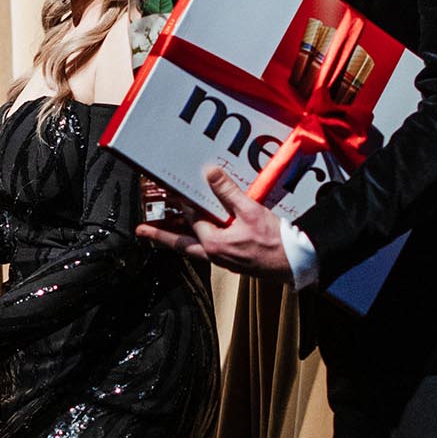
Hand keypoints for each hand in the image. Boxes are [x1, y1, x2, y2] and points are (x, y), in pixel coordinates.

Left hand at [135, 163, 290, 278]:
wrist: (295, 263)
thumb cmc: (275, 242)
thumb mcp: (250, 211)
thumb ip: (228, 192)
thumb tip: (210, 174)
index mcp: (214, 243)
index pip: (191, 218)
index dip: (181, 202)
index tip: (170, 191)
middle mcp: (214, 254)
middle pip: (180, 242)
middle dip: (160, 235)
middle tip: (141, 230)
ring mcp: (222, 259)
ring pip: (193, 246)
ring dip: (178, 237)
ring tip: (163, 230)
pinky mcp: (232, 260)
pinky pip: (207, 248)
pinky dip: (198, 239)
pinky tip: (200, 232)